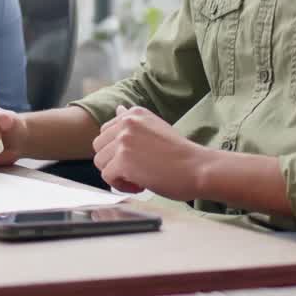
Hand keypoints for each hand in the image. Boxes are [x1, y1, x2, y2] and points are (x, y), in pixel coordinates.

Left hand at [92, 105, 207, 200]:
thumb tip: (119, 109)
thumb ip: (134, 121)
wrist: (198, 168)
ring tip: (140, 178)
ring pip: (100, 162)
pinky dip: (121, 185)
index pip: (105, 131)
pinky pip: (107, 177)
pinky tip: (141, 185)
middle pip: (98, 146)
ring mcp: (124, 140)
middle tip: (136, 169)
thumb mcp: (155, 128)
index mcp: (135, 113)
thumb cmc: (180, 154)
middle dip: (113, 161)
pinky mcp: (123, 160)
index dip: (117, 150)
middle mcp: (127, 122)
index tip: (137, 157)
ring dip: (117, 174)